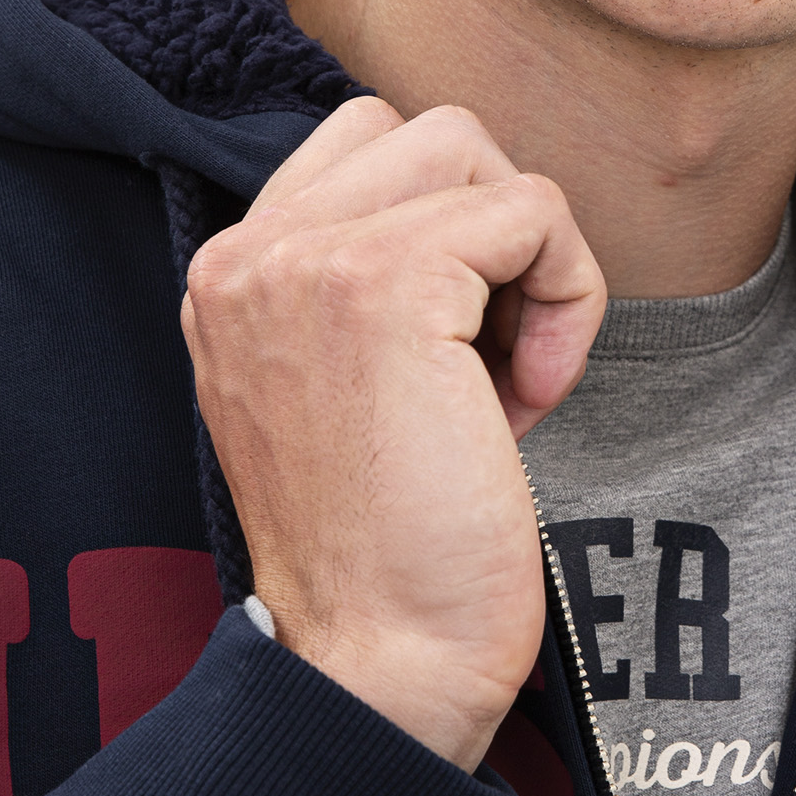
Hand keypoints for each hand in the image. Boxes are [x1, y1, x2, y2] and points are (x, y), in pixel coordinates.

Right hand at [181, 97, 605, 766]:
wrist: (376, 662)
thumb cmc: (389, 553)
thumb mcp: (350, 391)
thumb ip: (373, 288)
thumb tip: (490, 213)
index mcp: (230, 278)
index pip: (364, 148)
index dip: (449, 233)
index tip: (455, 356)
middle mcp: (246, 254)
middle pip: (425, 133)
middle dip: (493, 234)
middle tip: (489, 364)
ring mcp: (307, 260)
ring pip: (476, 152)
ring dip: (530, 258)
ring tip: (507, 378)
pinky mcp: (386, 281)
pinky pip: (533, 210)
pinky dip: (566, 297)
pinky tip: (527, 401)